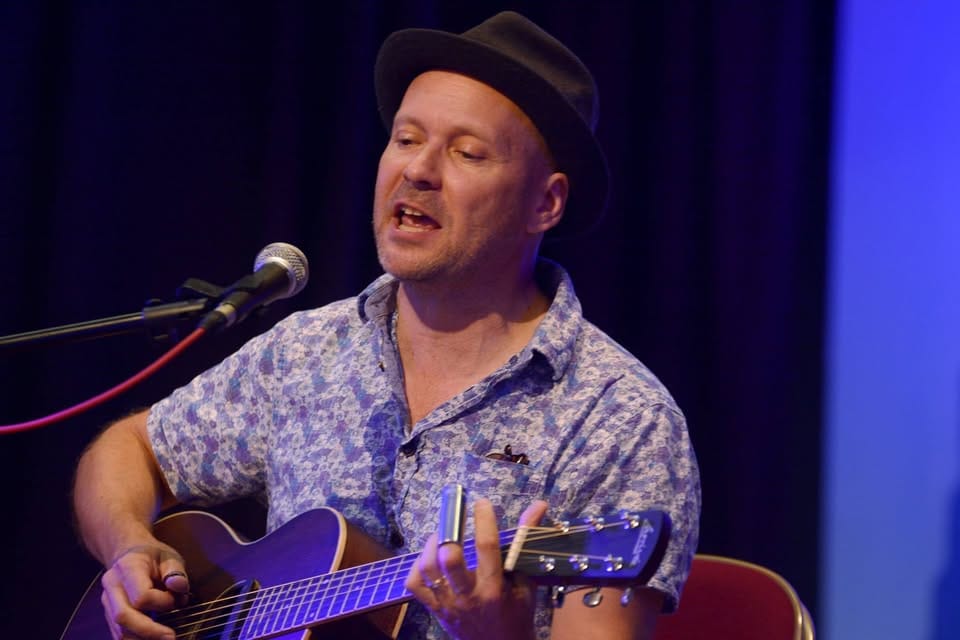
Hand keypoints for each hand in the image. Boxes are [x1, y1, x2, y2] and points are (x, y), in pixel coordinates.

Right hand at [99, 541, 188, 639]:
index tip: (177, 600)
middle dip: (148, 631)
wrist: (128, 553)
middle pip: (122, 617)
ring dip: (141, 639)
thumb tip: (179, 587)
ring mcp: (107, 602)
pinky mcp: (108, 614)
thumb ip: (176, 571)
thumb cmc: (152, 556)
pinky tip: (152, 639)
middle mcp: (112, 586)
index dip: (162, 603)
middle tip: (171, 638)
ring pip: (118, 630)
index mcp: (127, 568)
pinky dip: (136, 639)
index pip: (140, 595)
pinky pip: (119, 633)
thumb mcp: (169, 556)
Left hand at [406, 498, 548, 639]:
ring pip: (428, 569)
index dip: (484, 520)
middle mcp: (468, 595)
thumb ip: (526, 542)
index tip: (482, 503)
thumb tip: (538, 506)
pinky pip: (415, 584)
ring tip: (440, 535)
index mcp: (494, 588)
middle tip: (454, 519)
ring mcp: (448, 603)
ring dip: (431, 546)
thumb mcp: (526, 582)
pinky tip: (430, 557)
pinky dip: (418, 567)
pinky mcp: (435, 609)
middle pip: (449, 559)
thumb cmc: (517, 615)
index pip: (487, 547)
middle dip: (449, 533)